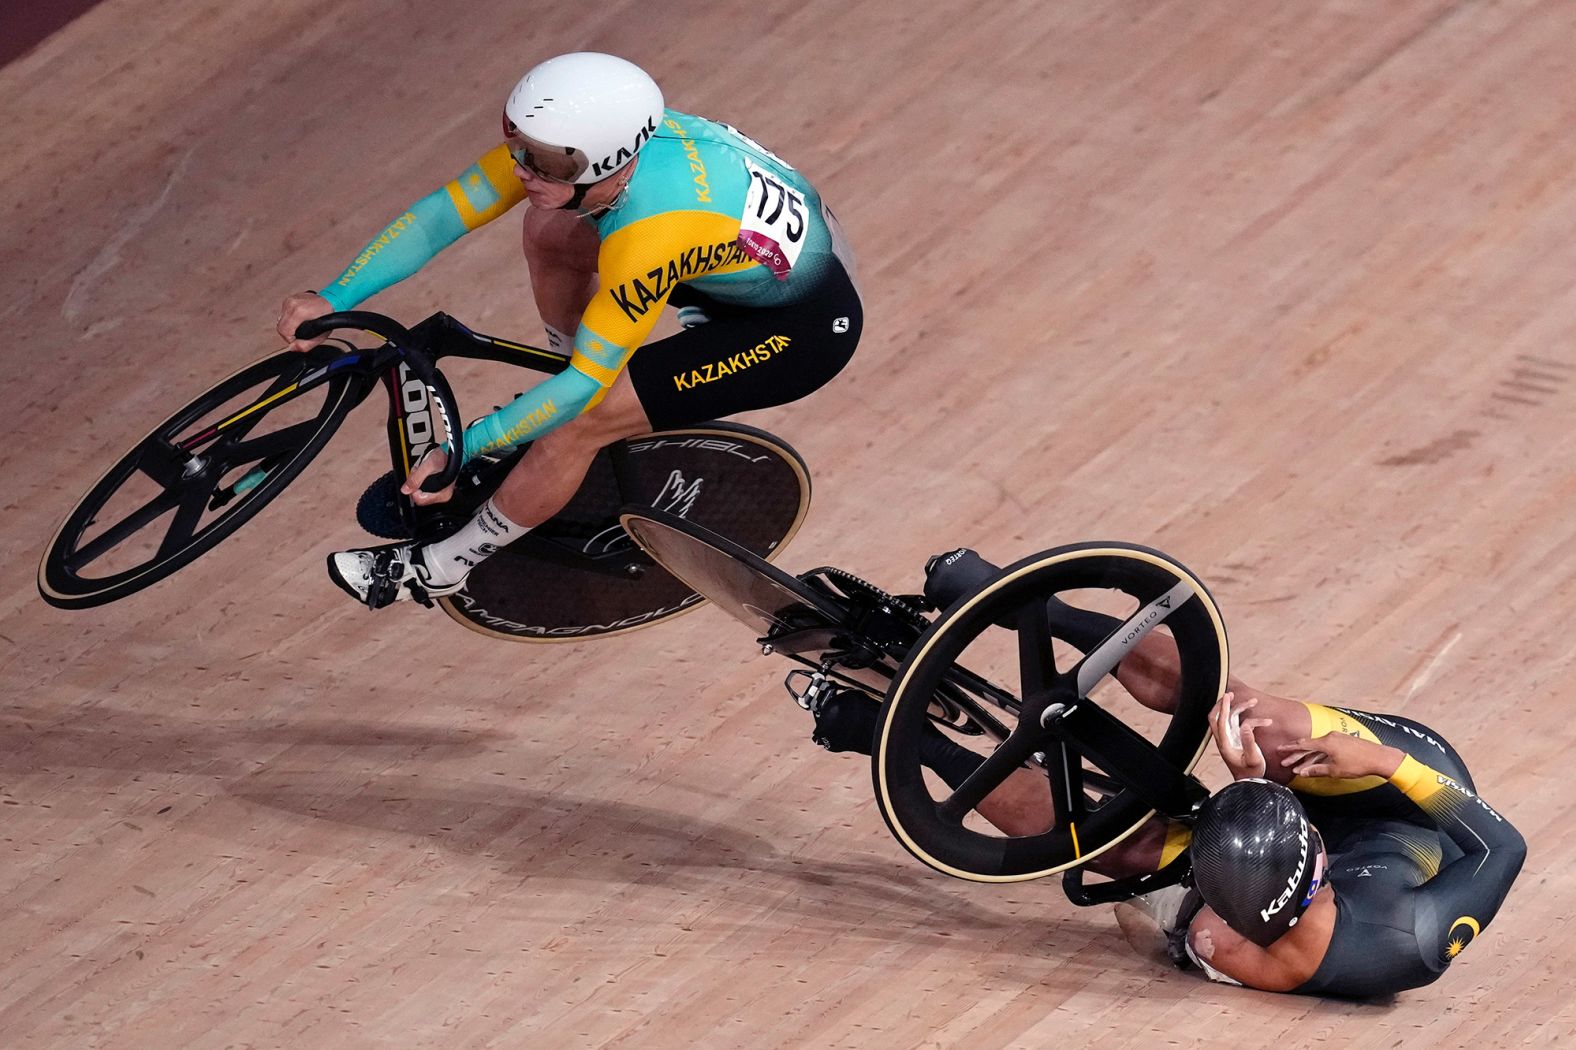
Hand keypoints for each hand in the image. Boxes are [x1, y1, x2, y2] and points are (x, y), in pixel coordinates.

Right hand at [277, 291, 333, 351]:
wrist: (331, 302)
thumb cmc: (327, 317)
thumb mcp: (320, 336)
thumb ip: (305, 346)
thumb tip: (292, 347)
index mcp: (298, 312)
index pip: (283, 331)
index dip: (289, 339)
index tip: (296, 340)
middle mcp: (292, 304)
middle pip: (280, 326)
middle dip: (288, 334)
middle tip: (297, 335)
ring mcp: (290, 300)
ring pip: (280, 320)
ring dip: (287, 326)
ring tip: (298, 327)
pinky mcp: (289, 299)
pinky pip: (283, 313)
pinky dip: (288, 319)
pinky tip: (297, 320)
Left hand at [400, 446, 455, 505]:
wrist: (451, 452)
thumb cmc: (444, 458)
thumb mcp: (427, 466)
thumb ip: (416, 479)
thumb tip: (406, 490)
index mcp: (442, 494)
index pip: (420, 500)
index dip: (413, 489)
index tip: (413, 478)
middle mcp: (443, 495)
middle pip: (420, 497)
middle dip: (415, 485)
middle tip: (417, 472)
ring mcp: (441, 492)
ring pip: (422, 493)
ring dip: (418, 482)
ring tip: (421, 471)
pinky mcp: (439, 489)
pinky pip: (425, 489)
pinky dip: (422, 481)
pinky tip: (423, 473)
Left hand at [1208, 691, 1272, 779]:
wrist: (1250, 783)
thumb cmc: (1251, 773)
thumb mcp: (1253, 758)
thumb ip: (1249, 742)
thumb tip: (1245, 725)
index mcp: (1224, 744)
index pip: (1220, 722)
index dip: (1223, 708)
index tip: (1228, 696)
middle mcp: (1224, 740)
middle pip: (1217, 717)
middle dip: (1223, 704)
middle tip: (1231, 694)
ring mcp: (1229, 739)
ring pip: (1230, 719)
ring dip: (1240, 709)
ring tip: (1254, 702)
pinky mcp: (1236, 739)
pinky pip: (1239, 724)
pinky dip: (1249, 719)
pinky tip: (1264, 721)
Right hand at [1277, 732, 1403, 780]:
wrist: (1379, 758)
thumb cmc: (1358, 764)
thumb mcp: (1335, 770)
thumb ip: (1317, 770)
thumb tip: (1302, 772)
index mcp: (1326, 742)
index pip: (1302, 744)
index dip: (1289, 748)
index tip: (1279, 750)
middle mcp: (1329, 737)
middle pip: (1308, 746)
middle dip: (1296, 755)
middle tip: (1285, 762)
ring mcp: (1337, 739)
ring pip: (1317, 748)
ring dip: (1307, 757)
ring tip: (1297, 767)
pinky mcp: (1343, 742)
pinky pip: (1325, 749)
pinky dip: (1318, 756)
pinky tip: (1314, 763)